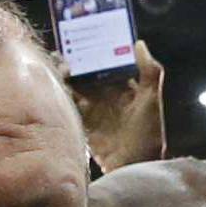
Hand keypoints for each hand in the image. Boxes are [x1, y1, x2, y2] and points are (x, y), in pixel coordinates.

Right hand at [68, 39, 165, 171]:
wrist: (132, 166)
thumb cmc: (147, 134)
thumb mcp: (151, 100)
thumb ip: (149, 71)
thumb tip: (139, 44)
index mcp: (125, 89)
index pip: (108, 65)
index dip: (98, 52)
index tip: (86, 40)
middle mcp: (108, 97)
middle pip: (89, 75)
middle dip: (77, 63)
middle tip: (65, 52)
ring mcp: (93, 111)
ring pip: (76, 88)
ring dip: (66, 78)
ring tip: (58, 68)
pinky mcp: (82, 124)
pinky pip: (68, 106)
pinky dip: (60, 96)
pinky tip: (54, 88)